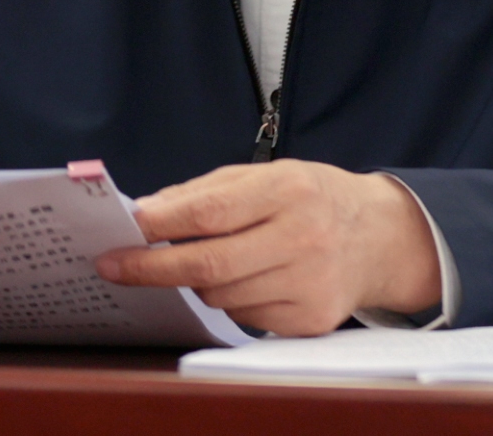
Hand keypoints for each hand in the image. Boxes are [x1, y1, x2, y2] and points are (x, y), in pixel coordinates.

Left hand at [93, 160, 440, 336]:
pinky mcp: (310, 319)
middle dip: (152, 268)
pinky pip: (244, 318)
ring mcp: (309, 283)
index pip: (209, 212)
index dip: (160, 224)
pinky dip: (231, 301)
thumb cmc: (310, 198)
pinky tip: (247, 280)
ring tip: (205, 262)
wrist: (378, 236)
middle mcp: (303, 236)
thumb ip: (206, 191)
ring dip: (197, 282)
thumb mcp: (267, 174)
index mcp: (288, 189)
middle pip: (209, 264)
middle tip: (114, 266)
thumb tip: (147, 213)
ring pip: (221, 296)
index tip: (124, 230)